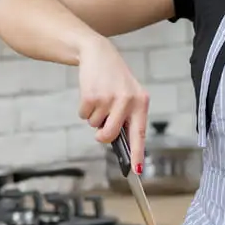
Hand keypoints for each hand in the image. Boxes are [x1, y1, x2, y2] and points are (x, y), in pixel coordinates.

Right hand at [76, 36, 149, 169]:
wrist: (97, 53)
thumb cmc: (114, 78)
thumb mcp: (128, 94)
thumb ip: (127, 116)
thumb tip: (118, 142)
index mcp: (141, 102)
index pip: (139, 133)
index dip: (138, 153)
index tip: (137, 170)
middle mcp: (127, 101)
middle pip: (109, 135)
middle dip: (101, 135)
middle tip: (100, 127)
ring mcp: (109, 98)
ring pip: (94, 125)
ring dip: (93, 116)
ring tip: (99, 97)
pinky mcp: (91, 96)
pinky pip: (83, 115)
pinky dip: (84, 108)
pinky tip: (91, 94)